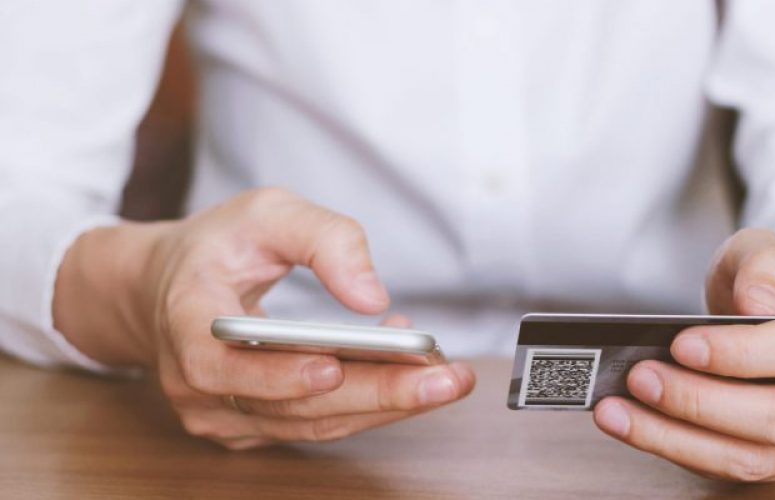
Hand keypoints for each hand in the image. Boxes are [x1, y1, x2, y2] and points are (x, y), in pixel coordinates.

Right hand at [54, 188, 474, 448]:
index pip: (220, 365)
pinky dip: (367, 400)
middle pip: (291, 405)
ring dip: (385, 402)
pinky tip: (410, 372)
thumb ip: (323, 238)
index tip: (333, 369)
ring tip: (445, 376)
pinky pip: (316, 423)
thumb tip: (371, 297)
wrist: (168, 286)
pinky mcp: (251, 425)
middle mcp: (195, 383)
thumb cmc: (218, 246)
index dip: (276, 375)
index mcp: (185, 321)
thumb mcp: (268, 213)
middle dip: (375, 394)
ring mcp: (222, 413)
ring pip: (312, 423)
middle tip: (445, 378)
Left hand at [593, 228, 774, 481]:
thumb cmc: (772, 278)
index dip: (746, 353)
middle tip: (639, 378)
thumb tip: (757, 303)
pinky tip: (631, 424)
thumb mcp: (766, 248)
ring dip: (677, 439)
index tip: (682, 344)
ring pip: (755, 458)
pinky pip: (731, 468)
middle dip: (701, 403)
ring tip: (618, 412)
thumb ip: (765, 265)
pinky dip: (675, 448)